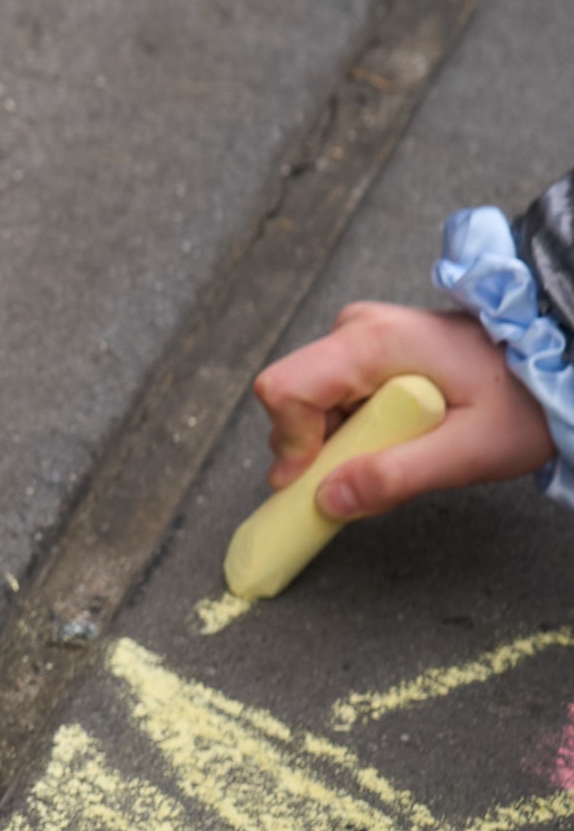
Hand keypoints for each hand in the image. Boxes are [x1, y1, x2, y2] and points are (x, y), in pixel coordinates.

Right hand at [250, 301, 556, 519]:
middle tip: (378, 466)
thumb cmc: (524, 401)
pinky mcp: (366, 352)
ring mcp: (359, 337)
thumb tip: (326, 500)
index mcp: (374, 342)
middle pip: (292, 401)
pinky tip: (398, 435)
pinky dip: (352, 431)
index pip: (284, 390)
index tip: (318, 481)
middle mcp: (355, 329)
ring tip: (401, 448)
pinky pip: (330, 401)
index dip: (290, 444)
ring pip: (308, 406)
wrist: (559, 364)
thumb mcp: (468, 452)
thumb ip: (395, 477)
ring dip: (339, 442)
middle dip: (318, 448)